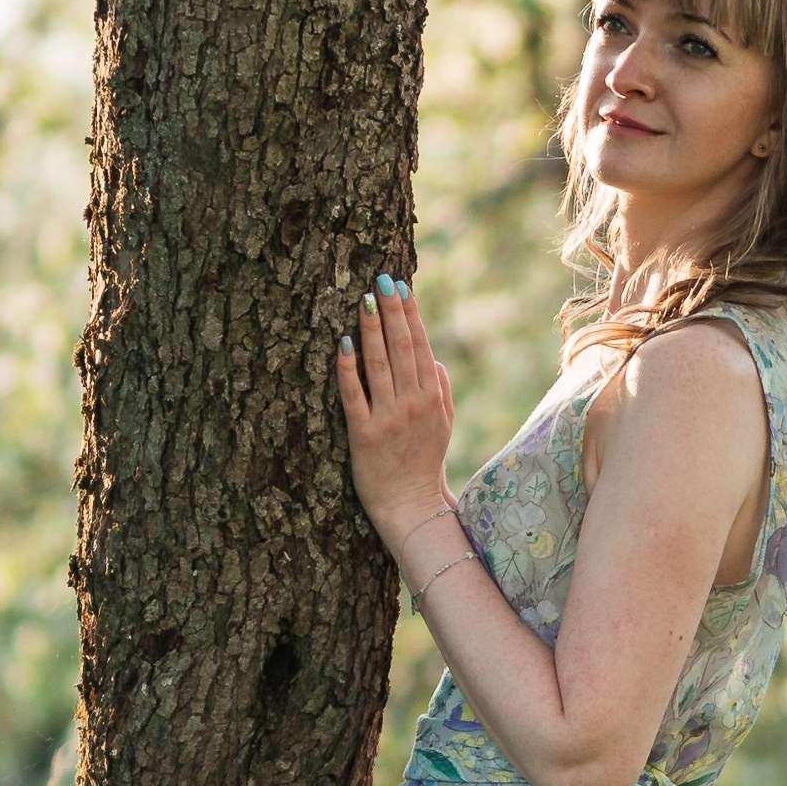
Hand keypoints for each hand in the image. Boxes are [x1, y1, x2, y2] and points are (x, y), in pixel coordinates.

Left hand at [336, 275, 455, 554]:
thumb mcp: (444, 424)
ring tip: (364, 300)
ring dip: (372, 329)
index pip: (420, 346)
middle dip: (391, 311)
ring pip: (379, 365)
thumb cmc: (424, 463)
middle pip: (401, 348)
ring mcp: (388, 418)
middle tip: (380, 279)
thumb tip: (435, 358)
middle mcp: (412, 403)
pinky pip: (354, 395)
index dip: (410, 315)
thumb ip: (441, 389)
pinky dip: (348, 368)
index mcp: (431, 397)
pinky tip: (342, 343)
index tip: (400, 286)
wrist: (412, 506)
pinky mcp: (363, 435)